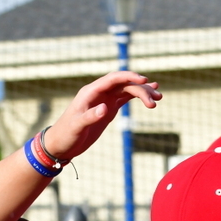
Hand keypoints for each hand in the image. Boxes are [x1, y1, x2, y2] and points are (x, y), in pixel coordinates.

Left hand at [42, 71, 161, 159]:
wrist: (61, 144)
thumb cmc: (66, 134)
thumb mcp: (77, 126)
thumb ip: (90, 116)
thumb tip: (105, 108)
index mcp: (90, 92)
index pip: (113, 79)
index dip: (129, 77)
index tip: (144, 80)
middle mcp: (99, 93)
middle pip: (123, 84)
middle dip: (141, 89)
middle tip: (156, 100)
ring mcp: (104, 100)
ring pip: (127, 90)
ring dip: (143, 92)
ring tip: (158, 98)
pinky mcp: (108, 109)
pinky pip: (125, 98)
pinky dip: (137, 97)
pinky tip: (149, 97)